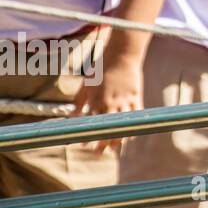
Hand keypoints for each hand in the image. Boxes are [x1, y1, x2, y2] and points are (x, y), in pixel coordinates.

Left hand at [72, 29, 144, 153]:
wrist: (122, 54)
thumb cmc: (101, 67)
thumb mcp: (86, 84)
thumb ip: (79, 102)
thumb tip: (71, 117)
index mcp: (96, 99)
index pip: (90, 123)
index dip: (87, 136)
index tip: (84, 144)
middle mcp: (110, 102)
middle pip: (106, 128)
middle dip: (102, 143)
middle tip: (98, 153)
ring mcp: (124, 100)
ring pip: (122, 124)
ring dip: (118, 139)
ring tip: (114, 149)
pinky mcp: (135, 96)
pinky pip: (135, 116)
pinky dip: (132, 126)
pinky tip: (130, 136)